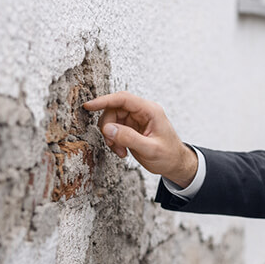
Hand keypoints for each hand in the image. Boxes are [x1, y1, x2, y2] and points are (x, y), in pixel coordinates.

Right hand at [82, 92, 197, 186]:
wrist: (176, 164)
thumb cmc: (169, 156)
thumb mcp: (150, 149)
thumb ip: (129, 138)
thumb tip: (108, 129)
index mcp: (150, 111)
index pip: (123, 99)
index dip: (104, 101)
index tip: (88, 106)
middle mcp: (143, 112)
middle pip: (114, 109)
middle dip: (108, 127)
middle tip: (112, 144)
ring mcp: (137, 119)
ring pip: (112, 120)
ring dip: (111, 136)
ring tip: (120, 151)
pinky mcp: (132, 128)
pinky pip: (115, 129)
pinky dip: (114, 140)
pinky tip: (122, 151)